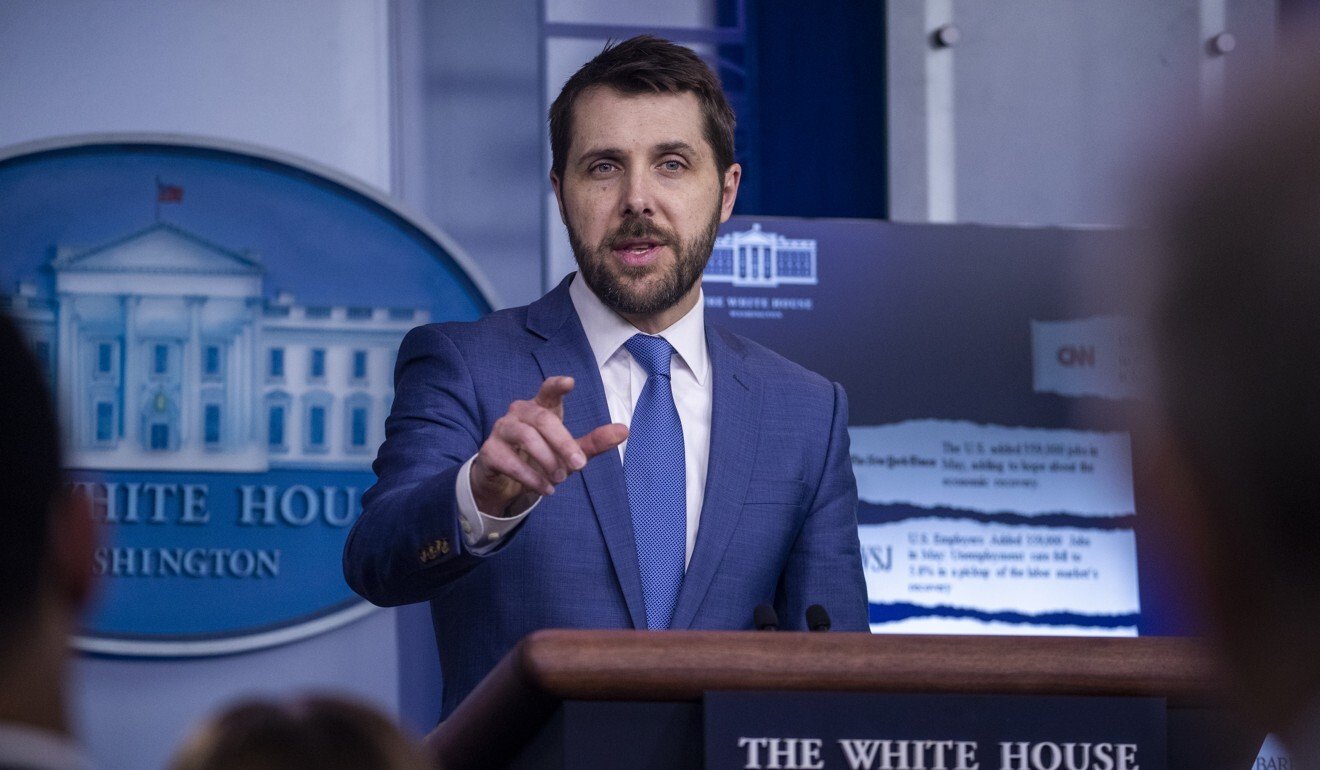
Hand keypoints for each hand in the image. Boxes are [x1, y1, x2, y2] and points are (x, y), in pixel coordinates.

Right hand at [470, 376, 627, 514]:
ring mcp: (502, 430)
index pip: (547, 391)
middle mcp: (519, 413)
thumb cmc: (541, 457)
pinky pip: (510, 461)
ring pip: (526, 437)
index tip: (569, 382)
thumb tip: (624, 430)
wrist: (505, 480)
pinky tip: (545, 488)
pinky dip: (531, 477)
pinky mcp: (490, 451)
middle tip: (579, 465)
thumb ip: (594, 442)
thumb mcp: (570, 452)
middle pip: (542, 419)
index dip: (557, 385)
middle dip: (563, 442)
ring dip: (547, 461)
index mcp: (541, 408)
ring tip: (560, 479)